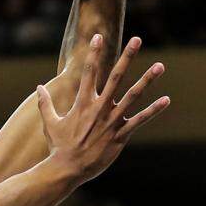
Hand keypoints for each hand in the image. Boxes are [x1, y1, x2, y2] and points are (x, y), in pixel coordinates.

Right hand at [37, 34, 169, 182]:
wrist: (68, 168)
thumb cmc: (59, 146)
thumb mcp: (50, 122)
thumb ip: (45, 103)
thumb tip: (39, 87)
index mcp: (82, 102)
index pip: (89, 71)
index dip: (94, 53)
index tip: (99, 37)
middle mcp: (99, 107)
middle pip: (115, 76)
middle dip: (127, 57)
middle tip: (137, 39)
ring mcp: (111, 121)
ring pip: (133, 95)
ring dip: (147, 80)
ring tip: (160, 66)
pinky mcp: (121, 135)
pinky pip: (140, 120)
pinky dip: (154, 110)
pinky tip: (166, 100)